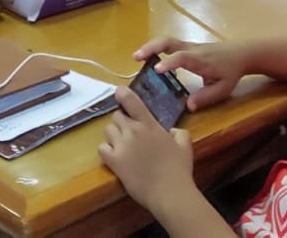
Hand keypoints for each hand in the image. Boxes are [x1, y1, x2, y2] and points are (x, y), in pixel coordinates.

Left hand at [98, 86, 194, 214]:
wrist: (169, 193)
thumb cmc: (179, 169)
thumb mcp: (185, 145)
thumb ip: (178, 132)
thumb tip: (172, 131)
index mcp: (149, 124)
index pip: (130, 100)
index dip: (122, 93)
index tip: (120, 93)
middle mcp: (132, 131)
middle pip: (117, 115)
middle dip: (122, 121)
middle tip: (130, 132)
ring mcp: (121, 145)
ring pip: (108, 130)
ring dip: (114, 135)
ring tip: (122, 145)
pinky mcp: (114, 161)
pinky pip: (102, 148)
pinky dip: (106, 150)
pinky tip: (115, 156)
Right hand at [133, 37, 248, 111]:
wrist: (242, 53)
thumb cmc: (231, 71)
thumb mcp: (222, 89)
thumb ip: (205, 97)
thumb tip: (188, 106)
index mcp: (199, 60)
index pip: (182, 58)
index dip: (169, 63)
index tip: (156, 70)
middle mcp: (191, 49)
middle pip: (169, 42)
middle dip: (151, 48)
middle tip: (136, 57)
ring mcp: (189, 45)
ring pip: (167, 40)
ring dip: (151, 46)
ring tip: (137, 56)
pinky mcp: (188, 46)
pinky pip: (170, 44)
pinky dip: (157, 47)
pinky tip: (149, 57)